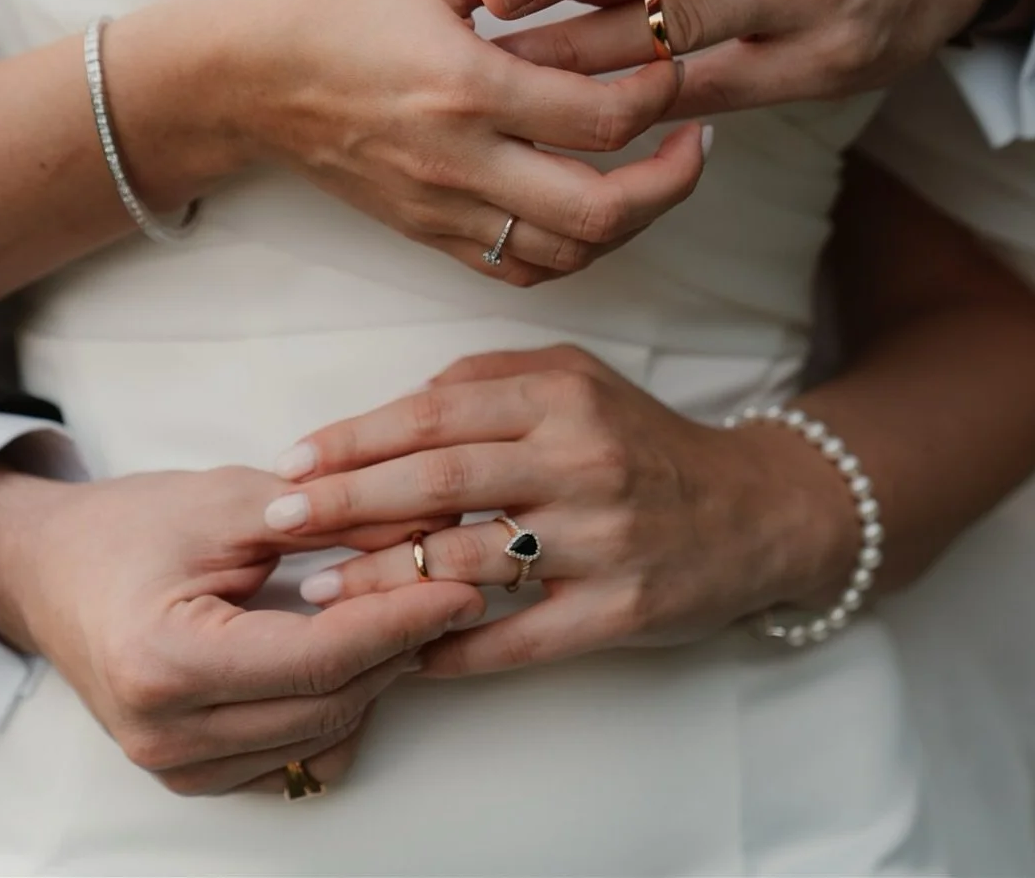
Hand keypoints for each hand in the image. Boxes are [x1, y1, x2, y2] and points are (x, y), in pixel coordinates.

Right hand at [0, 463, 483, 793]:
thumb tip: (421, 528)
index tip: (457, 584)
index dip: (398, 621)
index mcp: (164, 663)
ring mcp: (178, 767)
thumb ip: (324, 515)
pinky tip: (353, 652)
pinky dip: (339, 708)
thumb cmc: (127, 527)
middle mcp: (168, 735)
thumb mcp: (224, 501)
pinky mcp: (193, 775)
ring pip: (323, 737)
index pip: (317, 659)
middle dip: (400, 644)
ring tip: (405, 610)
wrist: (49, 570)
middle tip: (450, 584)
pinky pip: (297, 758)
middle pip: (329, 703)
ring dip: (375, 676)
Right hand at [119, 0, 703, 287]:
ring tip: (653, 173)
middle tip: (697, 140)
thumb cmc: (329, 1)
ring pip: (567, 254)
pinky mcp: (426, 230)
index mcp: (464, 85)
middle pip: (601, 212)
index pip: (603, 117)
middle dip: (673, 182)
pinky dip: (571, 249)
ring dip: (630, 222)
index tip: (673, 57)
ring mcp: (440, 207)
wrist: (243, 75)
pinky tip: (587, 204)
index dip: (661, 90)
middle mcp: (458, 161)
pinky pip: (518, 268)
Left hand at [260, 346, 854, 674]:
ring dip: (383, 581)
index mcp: (562, 396)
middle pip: (440, 479)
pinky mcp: (624, 611)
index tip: (293, 460)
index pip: (436, 412)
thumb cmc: (639, 439)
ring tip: (318, 594)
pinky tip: (404, 656)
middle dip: (345, 503)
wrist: (756, 509)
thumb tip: (397, 409)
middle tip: (278, 522)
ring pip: (471, 560)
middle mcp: (583, 461)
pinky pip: (523, 639)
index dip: (356, 437)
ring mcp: (605, 540)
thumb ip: (488, 379)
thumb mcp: (576, 377)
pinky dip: (457, 650)